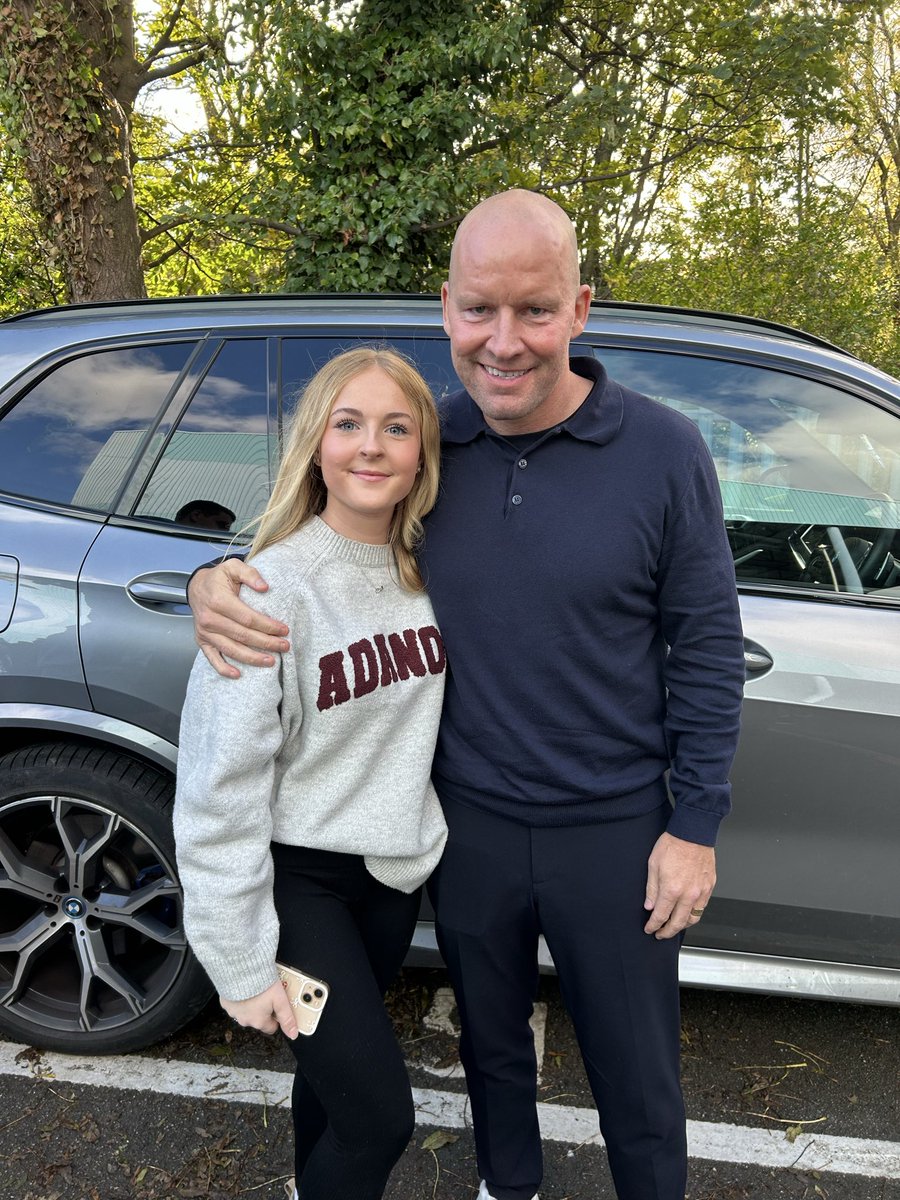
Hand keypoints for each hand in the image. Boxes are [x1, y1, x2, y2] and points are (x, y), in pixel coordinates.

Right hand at [188, 559, 289, 676]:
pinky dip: (224, 669)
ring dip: (252, 658)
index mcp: (219, 601)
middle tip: (284, 647)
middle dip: (266, 643)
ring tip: (270, 661)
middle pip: (243, 636)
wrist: (197, 587)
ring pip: (231, 649)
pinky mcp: (201, 641)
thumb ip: (250, 573)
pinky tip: (238, 674)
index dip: (267, 626)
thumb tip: (265, 587)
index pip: (248, 618)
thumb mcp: (233, 567)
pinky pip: (212, 658)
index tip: (284, 630)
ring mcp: (205, 632)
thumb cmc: (218, 578)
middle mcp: (210, 619)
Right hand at [220, 982, 297, 1038]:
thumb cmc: (260, 984)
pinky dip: (240, 998)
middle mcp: (245, 1020)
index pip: (271, 1028)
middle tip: (268, 995)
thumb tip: (293, 1034)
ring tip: (257, 990)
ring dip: (251, 1004)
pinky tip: (245, 988)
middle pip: (258, 1019)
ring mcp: (234, 1012)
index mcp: (258, 1021)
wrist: (240, 970)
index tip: (278, 1007)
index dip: (276, 1017)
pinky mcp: (225, 1003)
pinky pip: (234, 1004)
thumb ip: (287, 1018)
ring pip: (246, 1012)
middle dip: (263, 1009)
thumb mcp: (280, 1000)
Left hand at [643, 832, 714, 938]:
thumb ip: (652, 889)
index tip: (649, 929)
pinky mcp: (709, 887)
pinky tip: (687, 913)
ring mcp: (701, 892)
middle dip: (667, 932)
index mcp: (671, 890)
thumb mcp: (653, 865)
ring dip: (682, 926)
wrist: (693, 833)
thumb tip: (649, 906)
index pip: (661, 916)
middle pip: (678, 923)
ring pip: (693, 918)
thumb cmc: (673, 844)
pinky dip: (694, 914)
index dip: (653, 925)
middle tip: (660, 934)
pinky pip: (702, 907)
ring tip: (674, 926)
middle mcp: (688, 894)